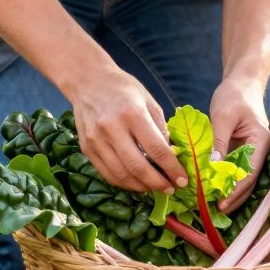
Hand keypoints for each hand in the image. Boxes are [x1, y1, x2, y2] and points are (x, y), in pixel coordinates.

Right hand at [69, 67, 187, 192]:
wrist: (88, 81)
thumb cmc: (123, 89)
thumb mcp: (148, 101)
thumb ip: (160, 128)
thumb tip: (171, 156)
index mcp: (132, 113)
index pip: (156, 149)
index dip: (171, 169)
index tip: (183, 180)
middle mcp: (112, 128)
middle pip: (137, 167)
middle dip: (158, 183)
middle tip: (171, 188)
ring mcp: (96, 140)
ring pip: (121, 175)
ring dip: (141, 187)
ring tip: (155, 188)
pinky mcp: (86, 148)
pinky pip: (107, 174)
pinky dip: (124, 183)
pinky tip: (136, 182)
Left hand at [210, 80, 269, 211]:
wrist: (242, 83)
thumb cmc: (234, 95)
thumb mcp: (222, 116)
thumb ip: (218, 141)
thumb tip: (212, 167)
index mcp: (261, 142)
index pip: (250, 173)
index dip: (236, 191)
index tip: (222, 203)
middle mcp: (261, 151)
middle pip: (249, 182)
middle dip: (233, 198)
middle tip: (213, 211)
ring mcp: (253, 153)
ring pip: (243, 180)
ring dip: (229, 193)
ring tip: (212, 207)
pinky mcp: (243, 152)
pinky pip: (235, 172)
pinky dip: (225, 182)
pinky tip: (212, 191)